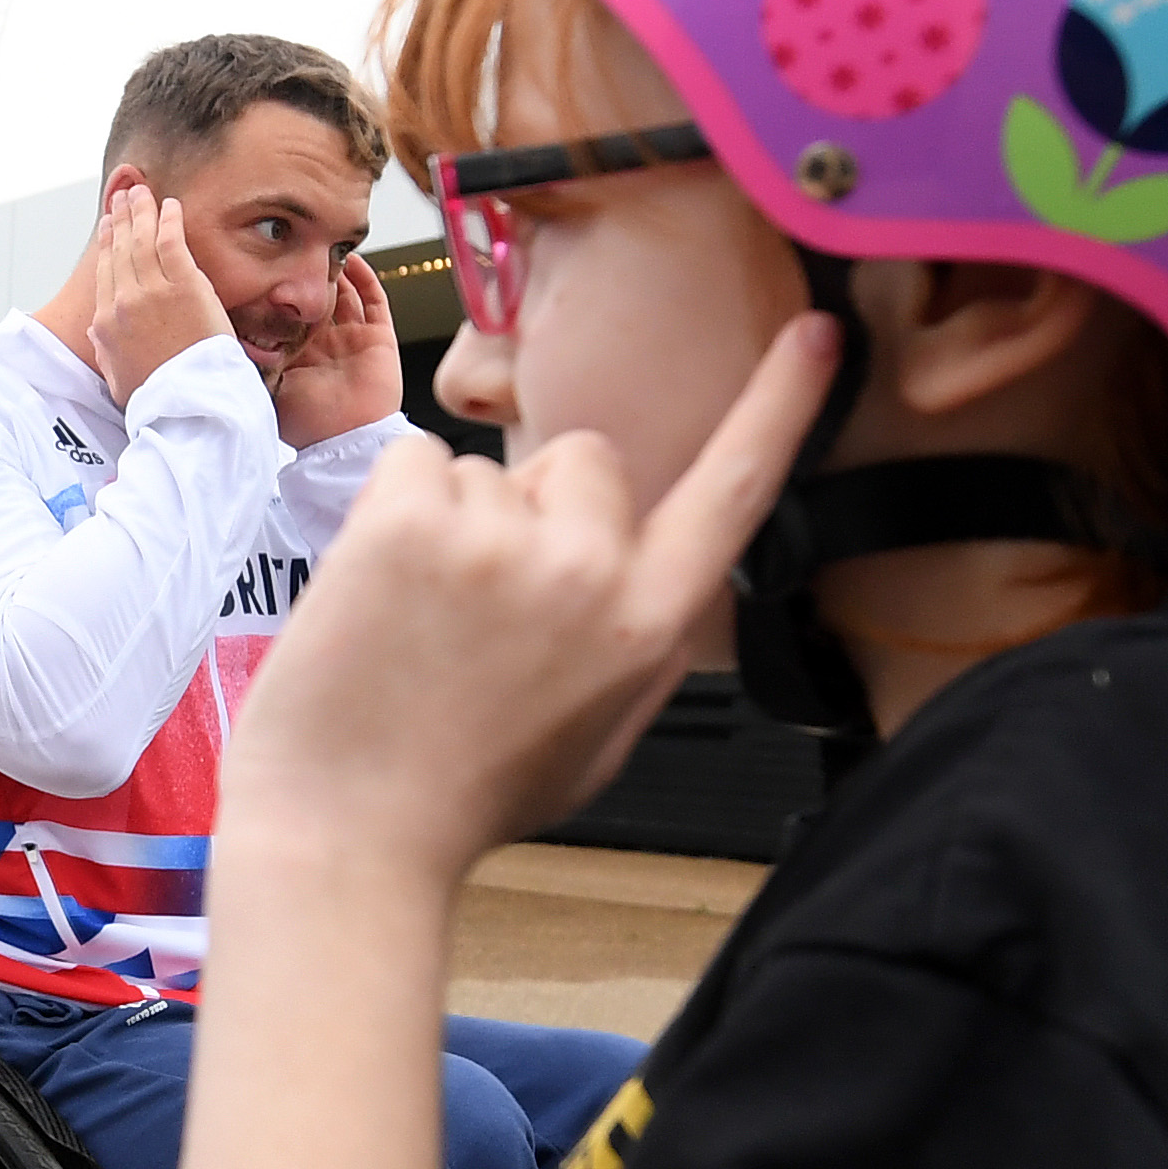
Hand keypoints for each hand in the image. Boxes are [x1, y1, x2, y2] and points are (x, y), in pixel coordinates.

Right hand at [83, 182, 230, 403]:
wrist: (185, 406)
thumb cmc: (156, 397)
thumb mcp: (116, 376)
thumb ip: (104, 349)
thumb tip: (97, 331)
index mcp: (106, 322)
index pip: (105, 271)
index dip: (107, 243)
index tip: (110, 225)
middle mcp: (124, 301)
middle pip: (121, 249)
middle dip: (122, 218)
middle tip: (124, 197)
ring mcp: (154, 292)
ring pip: (143, 240)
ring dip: (142, 211)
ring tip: (142, 192)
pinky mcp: (185, 287)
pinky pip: (171, 243)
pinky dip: (168, 221)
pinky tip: (169, 207)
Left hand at [222, 317, 831, 871]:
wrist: (349, 837)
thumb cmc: (462, 795)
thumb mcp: (596, 738)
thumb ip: (635, 641)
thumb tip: (647, 576)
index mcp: (649, 627)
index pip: (735, 492)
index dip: (779, 408)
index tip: (818, 331)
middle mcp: (593, 572)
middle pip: (584, 458)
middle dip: (536, 501)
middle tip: (479, 604)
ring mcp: (502, 542)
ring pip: (485, 468)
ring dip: (451, 522)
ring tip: (418, 625)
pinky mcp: (410, 524)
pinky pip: (413, 460)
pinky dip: (389, 509)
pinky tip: (378, 593)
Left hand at [266, 252, 404, 446]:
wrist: (343, 440)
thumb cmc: (305, 423)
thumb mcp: (265, 388)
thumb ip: (248, 364)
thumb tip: (215, 342)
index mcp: (298, 356)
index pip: (288, 315)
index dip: (279, 294)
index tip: (262, 269)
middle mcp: (326, 346)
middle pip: (317, 300)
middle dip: (307, 276)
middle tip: (291, 249)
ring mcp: (353, 341)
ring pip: (346, 294)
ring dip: (336, 271)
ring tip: (322, 245)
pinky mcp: (379, 339)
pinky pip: (375, 301)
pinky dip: (366, 277)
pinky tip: (353, 258)